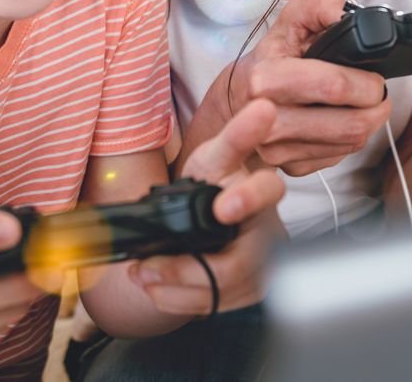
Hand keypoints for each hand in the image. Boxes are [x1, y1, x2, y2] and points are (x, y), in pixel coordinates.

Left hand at [130, 99, 285, 314]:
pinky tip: (157, 288)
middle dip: (189, 270)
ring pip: (224, 290)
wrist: (211, 211)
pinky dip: (182, 300)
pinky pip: (218, 305)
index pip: (268, 191)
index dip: (248, 199)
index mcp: (264, 191)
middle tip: (147, 267)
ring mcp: (262, 265)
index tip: (221, 207)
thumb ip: (236, 136)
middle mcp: (269, 231)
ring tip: (142, 275)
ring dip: (177, 288)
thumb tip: (264, 107)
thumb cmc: (217, 180)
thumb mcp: (218, 153)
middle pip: (241, 263)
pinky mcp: (248, 288)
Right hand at [208, 0, 392, 175]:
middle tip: (376, 92)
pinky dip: (350, 138)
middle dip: (376, 105)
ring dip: (369, 122)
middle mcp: (269, 120)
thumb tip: (343, 12)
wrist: (235, 101)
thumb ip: (321, 6)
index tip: (374, 78)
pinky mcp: (291, 167)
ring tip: (363, 103)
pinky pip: (340, 156)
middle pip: (350, 123)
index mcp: (267, 79)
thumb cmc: (269, 59)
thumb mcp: (290, 21)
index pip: (334, 87)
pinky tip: (340, 120)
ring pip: (351, 142)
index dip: (365, 83)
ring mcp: (279, 149)